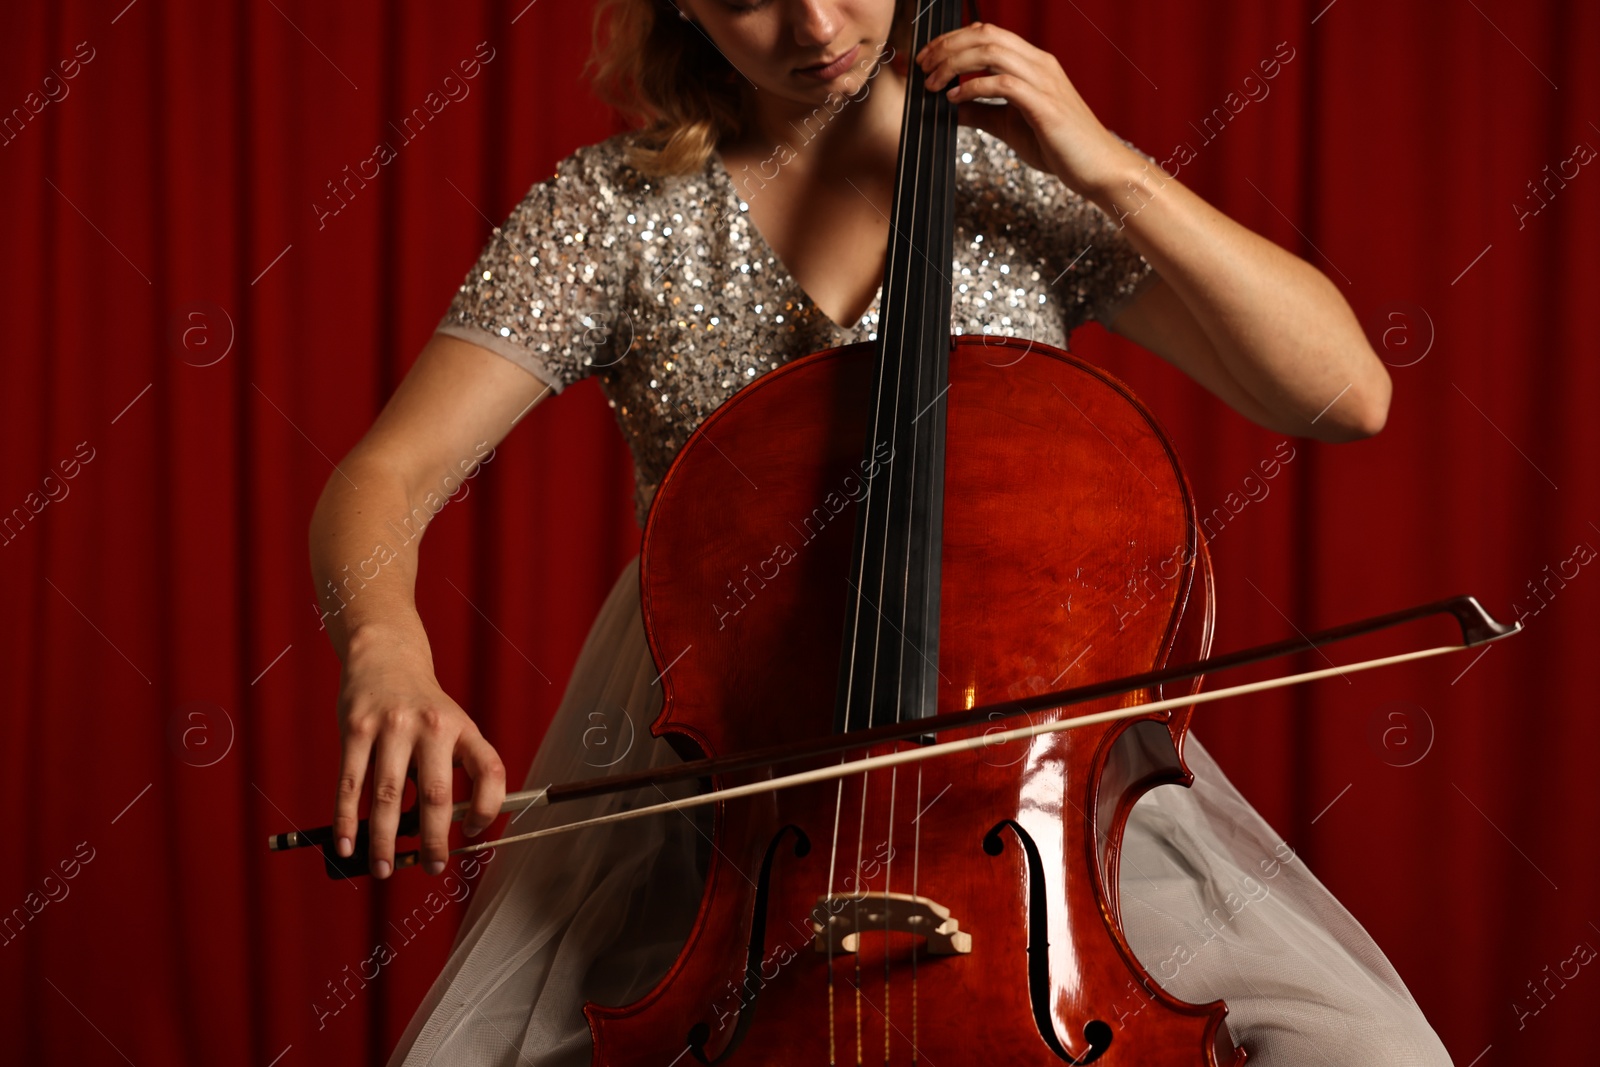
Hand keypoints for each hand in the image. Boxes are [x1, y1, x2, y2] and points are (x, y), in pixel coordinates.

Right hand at [333, 623, 506, 878]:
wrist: (386, 656)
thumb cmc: (424, 707)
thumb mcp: (452, 726)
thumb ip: (454, 768)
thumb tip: (448, 829)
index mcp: (462, 728)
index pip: (489, 770)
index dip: (488, 807)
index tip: (472, 834)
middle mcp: (431, 726)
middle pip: (436, 795)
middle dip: (433, 840)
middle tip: (431, 868)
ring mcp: (391, 727)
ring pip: (389, 796)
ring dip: (385, 840)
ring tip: (384, 869)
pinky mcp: (356, 729)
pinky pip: (351, 783)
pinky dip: (347, 819)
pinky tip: (347, 844)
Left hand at [915, 22, 1137, 199]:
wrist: (1098, 168)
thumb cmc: (1060, 147)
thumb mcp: (1011, 126)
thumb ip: (983, 112)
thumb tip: (952, 107)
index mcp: (1033, 63)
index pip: (988, 34)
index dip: (952, 40)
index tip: (927, 58)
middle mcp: (1039, 64)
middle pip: (985, 35)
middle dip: (947, 47)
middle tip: (922, 67)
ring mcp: (1043, 82)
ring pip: (991, 52)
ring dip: (954, 65)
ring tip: (933, 84)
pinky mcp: (1044, 105)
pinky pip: (1002, 84)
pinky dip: (973, 88)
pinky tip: (955, 100)